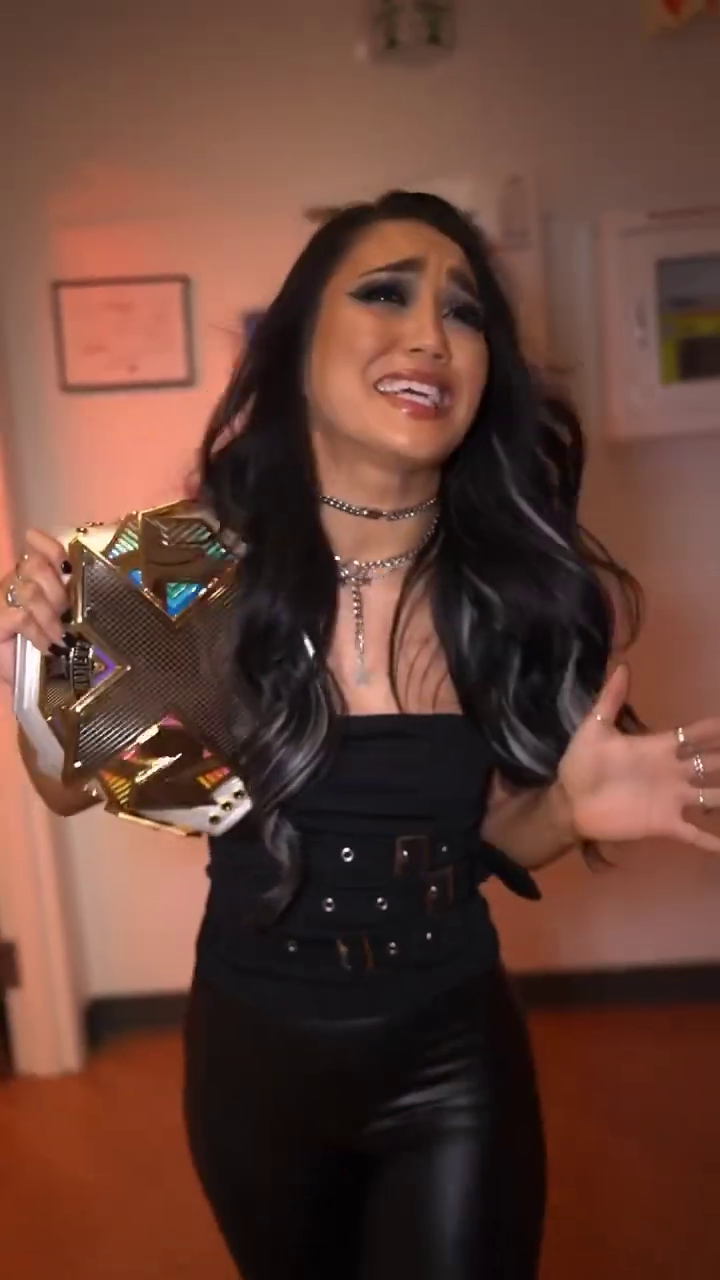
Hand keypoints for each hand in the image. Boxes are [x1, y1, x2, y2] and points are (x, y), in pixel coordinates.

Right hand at [0, 530, 70, 687]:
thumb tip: (91, 591)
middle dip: (57, 591)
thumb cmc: (41, 642)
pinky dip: (39, 634)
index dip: (50, 546)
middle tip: (66, 615)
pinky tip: (47, 647)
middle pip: (36, 565)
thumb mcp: (60, 617)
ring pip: (30, 591)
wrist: (17, 670)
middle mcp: (14, 580)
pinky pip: (21, 618)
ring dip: (50, 616)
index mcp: (32, 574)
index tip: (67, 567)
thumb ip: (68, 598)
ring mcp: (1, 598)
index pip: (39, 545)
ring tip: (60, 637)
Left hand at [558, 665, 719, 854]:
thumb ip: (611, 699)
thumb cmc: (582, 764)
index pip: (697, 736)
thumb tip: (623, 666)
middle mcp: (673, 773)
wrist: (569, 801)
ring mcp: (672, 799)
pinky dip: (711, 842)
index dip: (715, 730)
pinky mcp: (664, 823)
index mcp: (660, 748)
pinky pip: (694, 834)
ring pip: (713, 797)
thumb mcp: (595, 728)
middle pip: (713, 764)